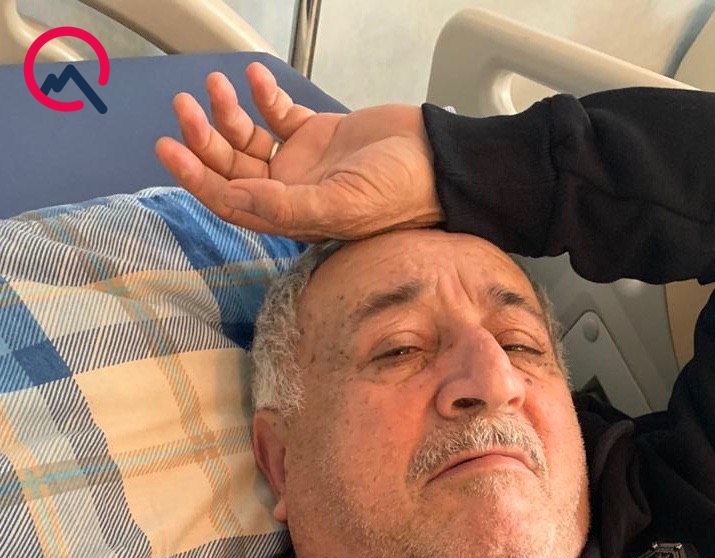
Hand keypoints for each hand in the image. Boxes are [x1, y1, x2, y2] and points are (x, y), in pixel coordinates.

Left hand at [154, 62, 445, 241]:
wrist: (439, 161)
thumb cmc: (402, 192)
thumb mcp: (342, 204)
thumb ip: (285, 206)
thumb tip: (234, 198)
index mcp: (293, 217)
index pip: (233, 201)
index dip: (198, 178)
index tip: (172, 150)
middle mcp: (292, 192)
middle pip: (232, 170)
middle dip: (204, 141)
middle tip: (184, 110)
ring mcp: (303, 163)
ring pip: (248, 141)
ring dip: (226, 115)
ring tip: (216, 87)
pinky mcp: (319, 134)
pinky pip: (278, 116)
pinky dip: (262, 97)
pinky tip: (255, 81)